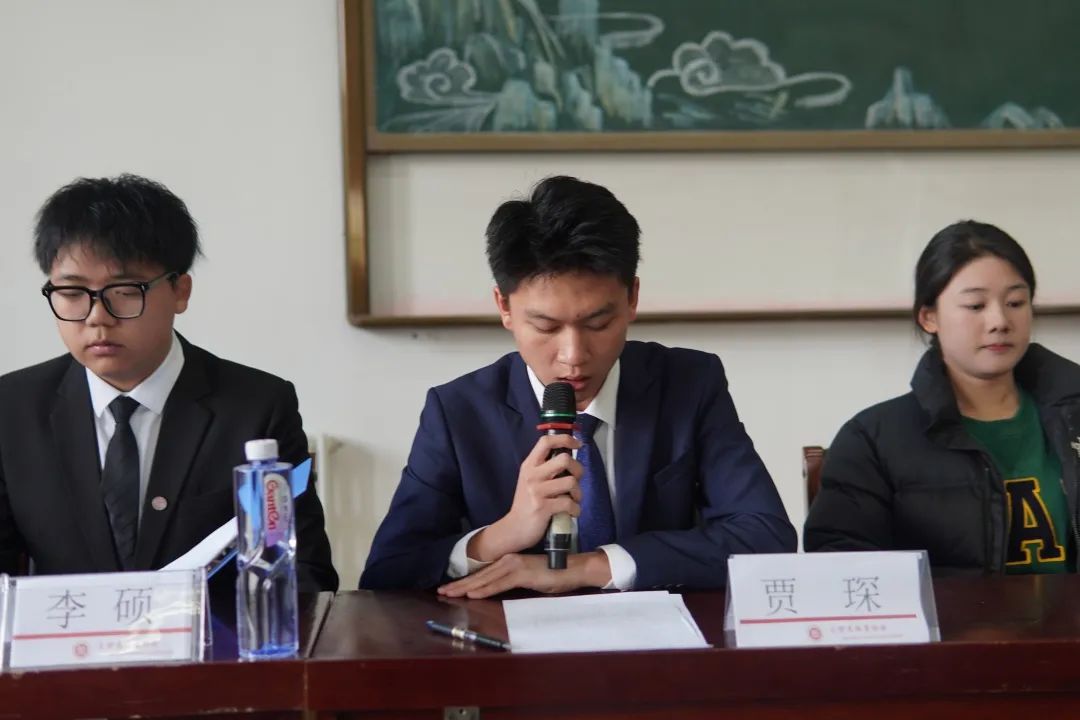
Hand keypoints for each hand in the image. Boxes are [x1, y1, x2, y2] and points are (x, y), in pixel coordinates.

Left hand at [438, 551, 611, 598]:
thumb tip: (498, 588)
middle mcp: (508, 561)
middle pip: (479, 576)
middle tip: (441, 591)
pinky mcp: (522, 574)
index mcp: (509, 561)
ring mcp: (514, 566)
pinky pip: (499, 584)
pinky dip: (484, 590)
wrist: (573, 569)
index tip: (449, 587)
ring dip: (466, 588)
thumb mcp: (528, 578)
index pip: (483, 573)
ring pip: (485, 580)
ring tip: (450, 594)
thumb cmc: (553, 574)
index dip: (465, 581)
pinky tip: (472, 595)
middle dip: (459, 584)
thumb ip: (513, 581)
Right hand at [468, 434, 582, 560]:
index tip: (577, 444)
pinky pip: (569, 503)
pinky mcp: (543, 508)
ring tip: (573, 499)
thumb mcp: (530, 479)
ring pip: (571, 482)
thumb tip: (569, 458)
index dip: (565, 439)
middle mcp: (532, 475)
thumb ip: (545, 468)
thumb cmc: (526, 502)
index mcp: (529, 465)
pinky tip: (571, 512)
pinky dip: (576, 509)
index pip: (545, 441)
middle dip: (578, 469)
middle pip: (564, 459)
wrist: (514, 528)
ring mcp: (537, 491)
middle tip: (576, 479)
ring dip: (578, 493)